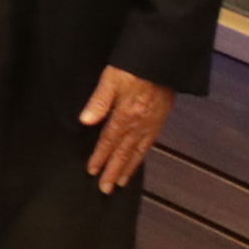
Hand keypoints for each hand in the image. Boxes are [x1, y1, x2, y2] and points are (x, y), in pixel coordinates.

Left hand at [80, 66, 175, 190]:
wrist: (163, 59)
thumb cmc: (133, 66)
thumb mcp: (111, 79)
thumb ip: (99, 101)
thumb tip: (85, 122)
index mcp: (126, 115)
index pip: (109, 141)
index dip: (100, 157)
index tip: (92, 171)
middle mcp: (140, 123)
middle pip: (124, 152)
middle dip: (114, 171)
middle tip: (107, 189)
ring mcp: (152, 123)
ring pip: (139, 151)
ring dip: (129, 167)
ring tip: (122, 182)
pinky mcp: (162, 118)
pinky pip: (151, 143)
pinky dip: (142, 155)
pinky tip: (138, 159)